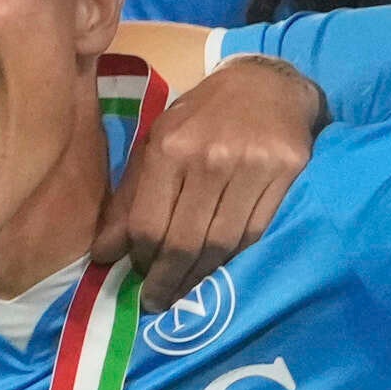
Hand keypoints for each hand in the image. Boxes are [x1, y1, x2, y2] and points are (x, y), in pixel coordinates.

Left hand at [102, 51, 322, 289]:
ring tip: (186, 293)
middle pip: (184, 240)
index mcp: (168, 147)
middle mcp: (209, 157)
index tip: (136, 279)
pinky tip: (222, 270)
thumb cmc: (202, 118)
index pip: (147, 222)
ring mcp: (251, 166)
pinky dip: (237, 259)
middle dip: (167, 280)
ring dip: (201, 277)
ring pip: (223, 243)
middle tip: (157, 303)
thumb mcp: (156, 144)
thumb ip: (129, 198)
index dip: (140, 259)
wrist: (266, 85)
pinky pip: (257, 233)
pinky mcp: (286, 172)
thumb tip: (104, 253)